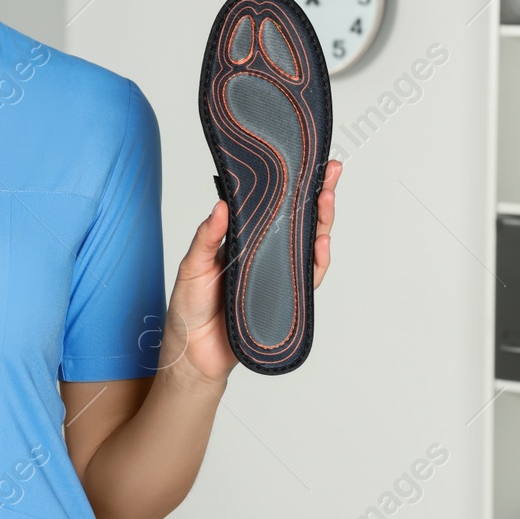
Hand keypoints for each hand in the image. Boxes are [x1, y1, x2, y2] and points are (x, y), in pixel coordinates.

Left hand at [160, 159, 342, 387]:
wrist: (194, 354)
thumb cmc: (189, 308)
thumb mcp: (192, 266)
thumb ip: (207, 238)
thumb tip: (222, 205)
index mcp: (242, 241)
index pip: (272, 208)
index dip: (290, 187)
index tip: (306, 164)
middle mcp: (264, 256)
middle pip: (298, 222)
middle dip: (317, 196)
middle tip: (330, 172)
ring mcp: (276, 277)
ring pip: (308, 246)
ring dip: (321, 222)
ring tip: (326, 198)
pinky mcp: (284, 300)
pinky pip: (307, 279)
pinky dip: (317, 262)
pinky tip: (321, 243)